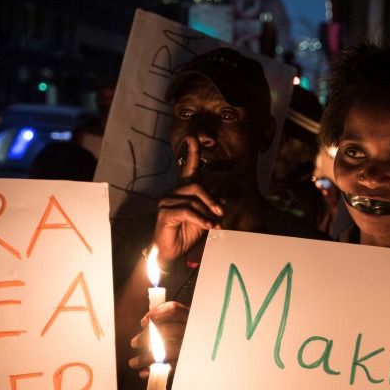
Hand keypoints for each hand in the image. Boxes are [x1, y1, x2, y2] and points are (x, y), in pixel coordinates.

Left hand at [129, 302, 187, 377]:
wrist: (212, 345)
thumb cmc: (193, 330)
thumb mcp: (185, 317)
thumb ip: (167, 316)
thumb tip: (146, 322)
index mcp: (190, 316)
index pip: (173, 310)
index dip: (156, 315)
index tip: (143, 323)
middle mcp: (191, 331)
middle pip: (165, 332)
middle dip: (145, 338)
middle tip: (134, 343)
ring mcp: (191, 348)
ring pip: (166, 352)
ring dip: (146, 359)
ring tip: (133, 363)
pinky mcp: (189, 362)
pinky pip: (171, 367)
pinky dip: (156, 370)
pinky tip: (144, 373)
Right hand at [153, 137, 222, 266]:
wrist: (171, 251)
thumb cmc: (185, 234)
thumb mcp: (203, 218)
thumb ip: (211, 208)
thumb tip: (224, 201)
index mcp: (181, 190)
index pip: (187, 168)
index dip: (191, 153)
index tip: (194, 138)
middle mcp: (172, 192)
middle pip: (196, 186)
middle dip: (211, 199)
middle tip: (221, 212)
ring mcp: (166, 201)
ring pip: (192, 199)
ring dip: (207, 212)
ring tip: (214, 224)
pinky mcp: (165, 213)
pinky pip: (187, 211)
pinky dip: (200, 219)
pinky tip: (207, 226)